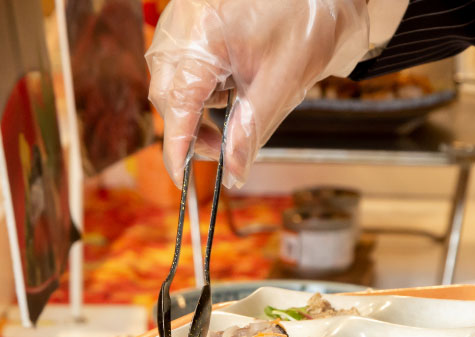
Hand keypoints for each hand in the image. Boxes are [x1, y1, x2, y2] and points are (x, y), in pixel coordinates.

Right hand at [146, 0, 369, 187]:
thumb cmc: (306, 21)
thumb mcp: (283, 83)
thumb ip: (251, 131)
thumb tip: (232, 173)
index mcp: (203, 38)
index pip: (177, 104)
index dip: (177, 147)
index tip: (181, 180)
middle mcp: (182, 25)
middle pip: (168, 95)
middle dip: (191, 128)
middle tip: (223, 147)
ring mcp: (183, 18)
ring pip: (172, 80)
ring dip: (197, 104)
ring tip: (236, 100)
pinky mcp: (190, 18)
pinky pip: (182, 61)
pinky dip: (202, 82)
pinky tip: (231, 80)